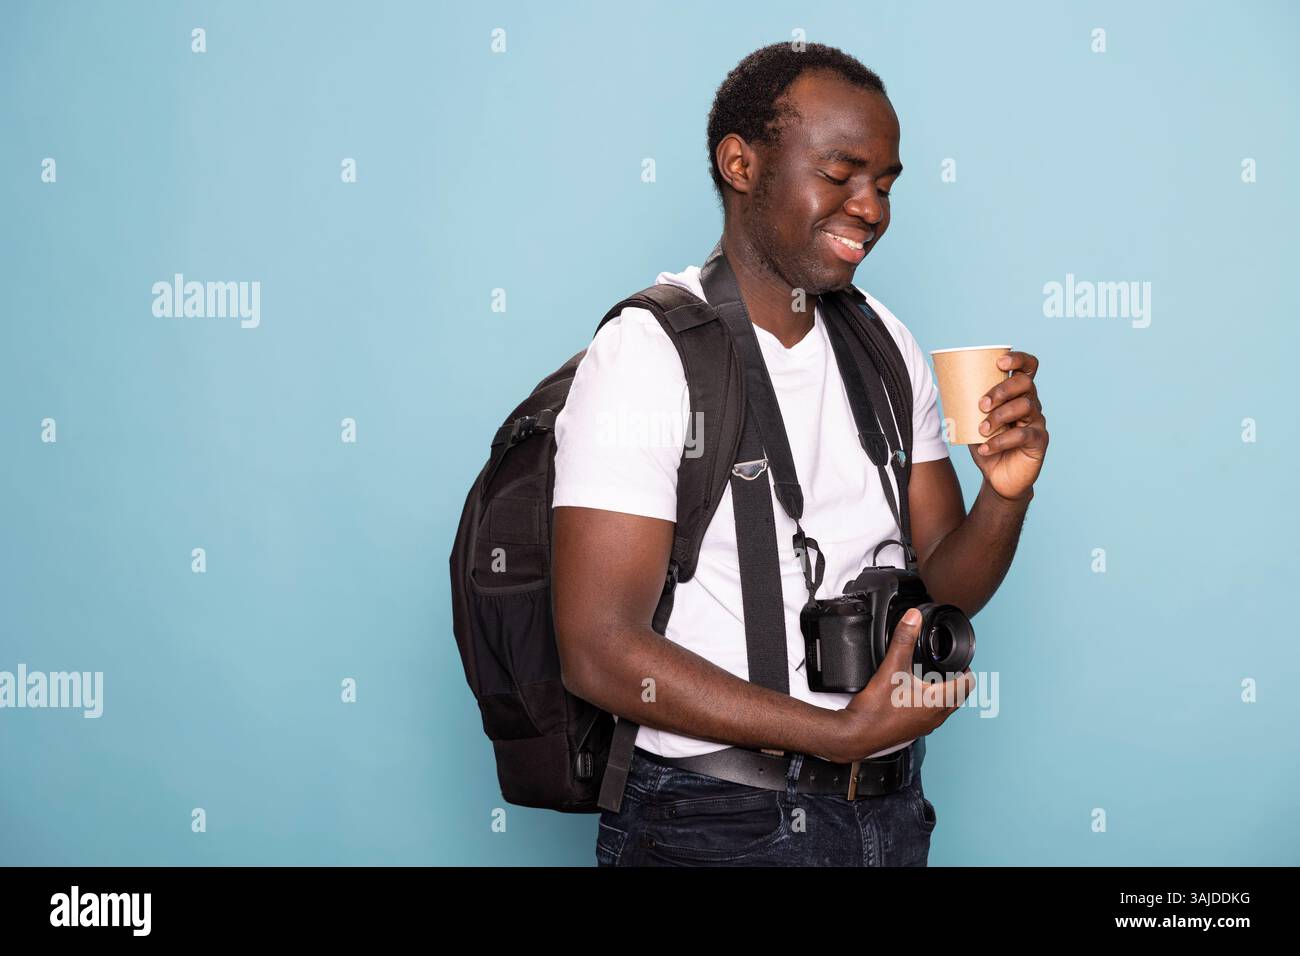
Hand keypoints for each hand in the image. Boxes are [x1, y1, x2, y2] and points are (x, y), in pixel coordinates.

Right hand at [827, 608, 975, 763]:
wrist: (856, 734)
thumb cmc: (875, 710)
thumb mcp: (890, 668)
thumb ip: (903, 640)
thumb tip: (914, 618)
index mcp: (938, 702)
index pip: (968, 684)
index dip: (966, 669)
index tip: (958, 659)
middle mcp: (936, 717)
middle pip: (959, 696)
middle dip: (956, 679)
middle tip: (945, 665)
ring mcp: (926, 726)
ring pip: (946, 707)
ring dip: (944, 692)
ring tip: (930, 677)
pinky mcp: (914, 731)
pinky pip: (931, 715)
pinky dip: (930, 703)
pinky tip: (911, 694)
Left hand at [970, 350, 1048, 500]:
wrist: (997, 477)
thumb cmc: (986, 445)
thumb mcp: (973, 422)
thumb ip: (965, 405)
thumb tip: (942, 387)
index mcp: (1017, 394)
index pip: (1027, 367)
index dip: (1018, 359)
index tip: (999, 363)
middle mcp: (1031, 403)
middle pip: (1025, 383)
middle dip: (1001, 390)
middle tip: (981, 405)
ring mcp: (1037, 421)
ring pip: (1025, 406)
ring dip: (999, 416)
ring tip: (981, 430)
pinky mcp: (1039, 440)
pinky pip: (1023, 434)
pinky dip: (1001, 441)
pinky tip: (985, 448)